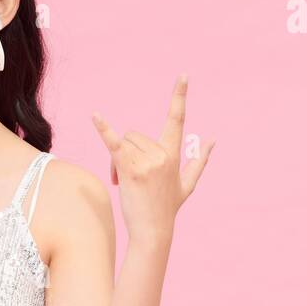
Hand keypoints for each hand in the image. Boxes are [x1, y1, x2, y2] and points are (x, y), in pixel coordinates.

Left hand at [90, 73, 213, 242]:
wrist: (153, 230)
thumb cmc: (168, 207)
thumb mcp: (188, 183)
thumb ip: (200, 160)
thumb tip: (212, 140)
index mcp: (174, 153)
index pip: (177, 119)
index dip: (179, 96)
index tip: (183, 75)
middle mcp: (162, 154)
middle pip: (134, 135)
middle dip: (127, 151)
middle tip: (127, 176)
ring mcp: (146, 161)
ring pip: (122, 143)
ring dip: (117, 159)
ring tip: (123, 181)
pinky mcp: (129, 169)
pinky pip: (113, 143)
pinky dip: (103, 129)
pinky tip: (95, 116)